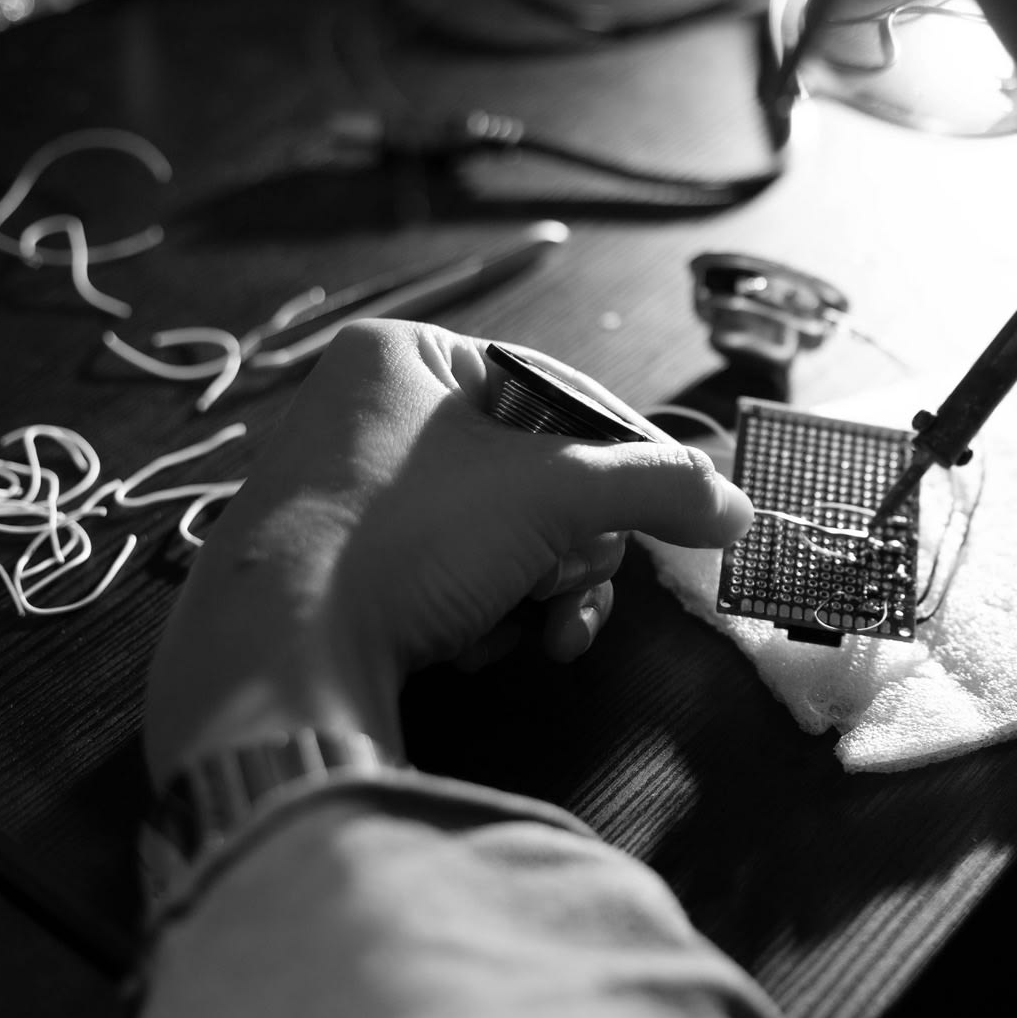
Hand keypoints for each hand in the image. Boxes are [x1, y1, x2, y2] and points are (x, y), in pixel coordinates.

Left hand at [145, 320, 753, 782]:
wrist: (277, 660)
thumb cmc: (408, 538)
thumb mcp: (555, 495)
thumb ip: (658, 487)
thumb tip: (739, 509)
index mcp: (406, 358)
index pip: (556, 389)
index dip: (624, 452)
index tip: (676, 506)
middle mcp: (369, 413)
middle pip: (534, 472)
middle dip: (572, 545)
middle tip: (580, 586)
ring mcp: (346, 494)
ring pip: (500, 534)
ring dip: (538, 588)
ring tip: (540, 631)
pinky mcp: (337, 571)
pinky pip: (449, 576)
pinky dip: (480, 613)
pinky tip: (473, 646)